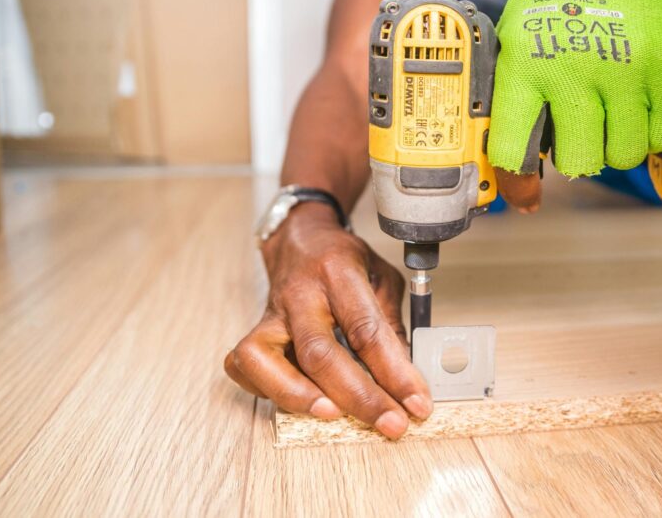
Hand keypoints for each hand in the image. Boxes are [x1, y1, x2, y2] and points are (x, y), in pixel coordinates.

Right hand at [224, 203, 431, 438]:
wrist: (300, 238)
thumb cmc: (344, 260)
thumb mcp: (382, 278)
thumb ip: (391, 324)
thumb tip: (405, 379)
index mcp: (338, 273)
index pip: (366, 329)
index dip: (395, 373)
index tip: (417, 404)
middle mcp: (300, 294)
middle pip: (319, 353)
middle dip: (358, 397)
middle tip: (390, 424)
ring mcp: (271, 313)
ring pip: (265, 360)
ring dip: (299, 396)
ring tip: (333, 415)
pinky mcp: (255, 330)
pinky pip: (245, 365)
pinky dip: (266, 389)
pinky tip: (297, 399)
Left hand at [487, 0, 661, 208]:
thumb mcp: (517, 37)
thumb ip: (515, 97)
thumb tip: (514, 168)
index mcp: (525, 63)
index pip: (513, 148)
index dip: (518, 182)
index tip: (525, 193)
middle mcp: (575, 68)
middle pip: (579, 163)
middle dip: (578, 158)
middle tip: (581, 135)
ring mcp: (627, 68)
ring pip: (624, 155)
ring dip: (616, 145)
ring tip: (611, 114)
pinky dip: (652, 132)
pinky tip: (639, 105)